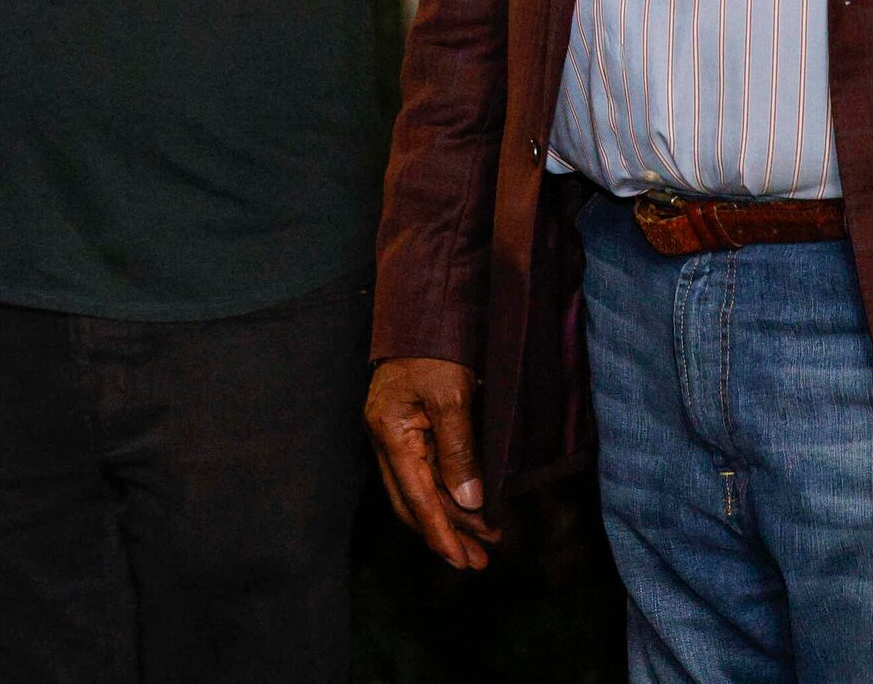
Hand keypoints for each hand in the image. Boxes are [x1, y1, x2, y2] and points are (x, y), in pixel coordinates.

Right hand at [365, 357, 500, 570]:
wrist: (423, 310)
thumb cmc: (434, 347)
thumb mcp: (452, 395)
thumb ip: (458, 450)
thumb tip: (469, 500)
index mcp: (390, 434)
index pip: (415, 497)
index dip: (439, 533)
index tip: (460, 560)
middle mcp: (386, 440)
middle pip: (412, 502)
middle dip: (445, 535)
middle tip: (478, 562)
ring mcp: (395, 435)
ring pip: (420, 490)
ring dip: (451, 517)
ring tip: (486, 540)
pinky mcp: (409, 428)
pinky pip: (426, 472)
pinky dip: (449, 494)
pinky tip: (471, 506)